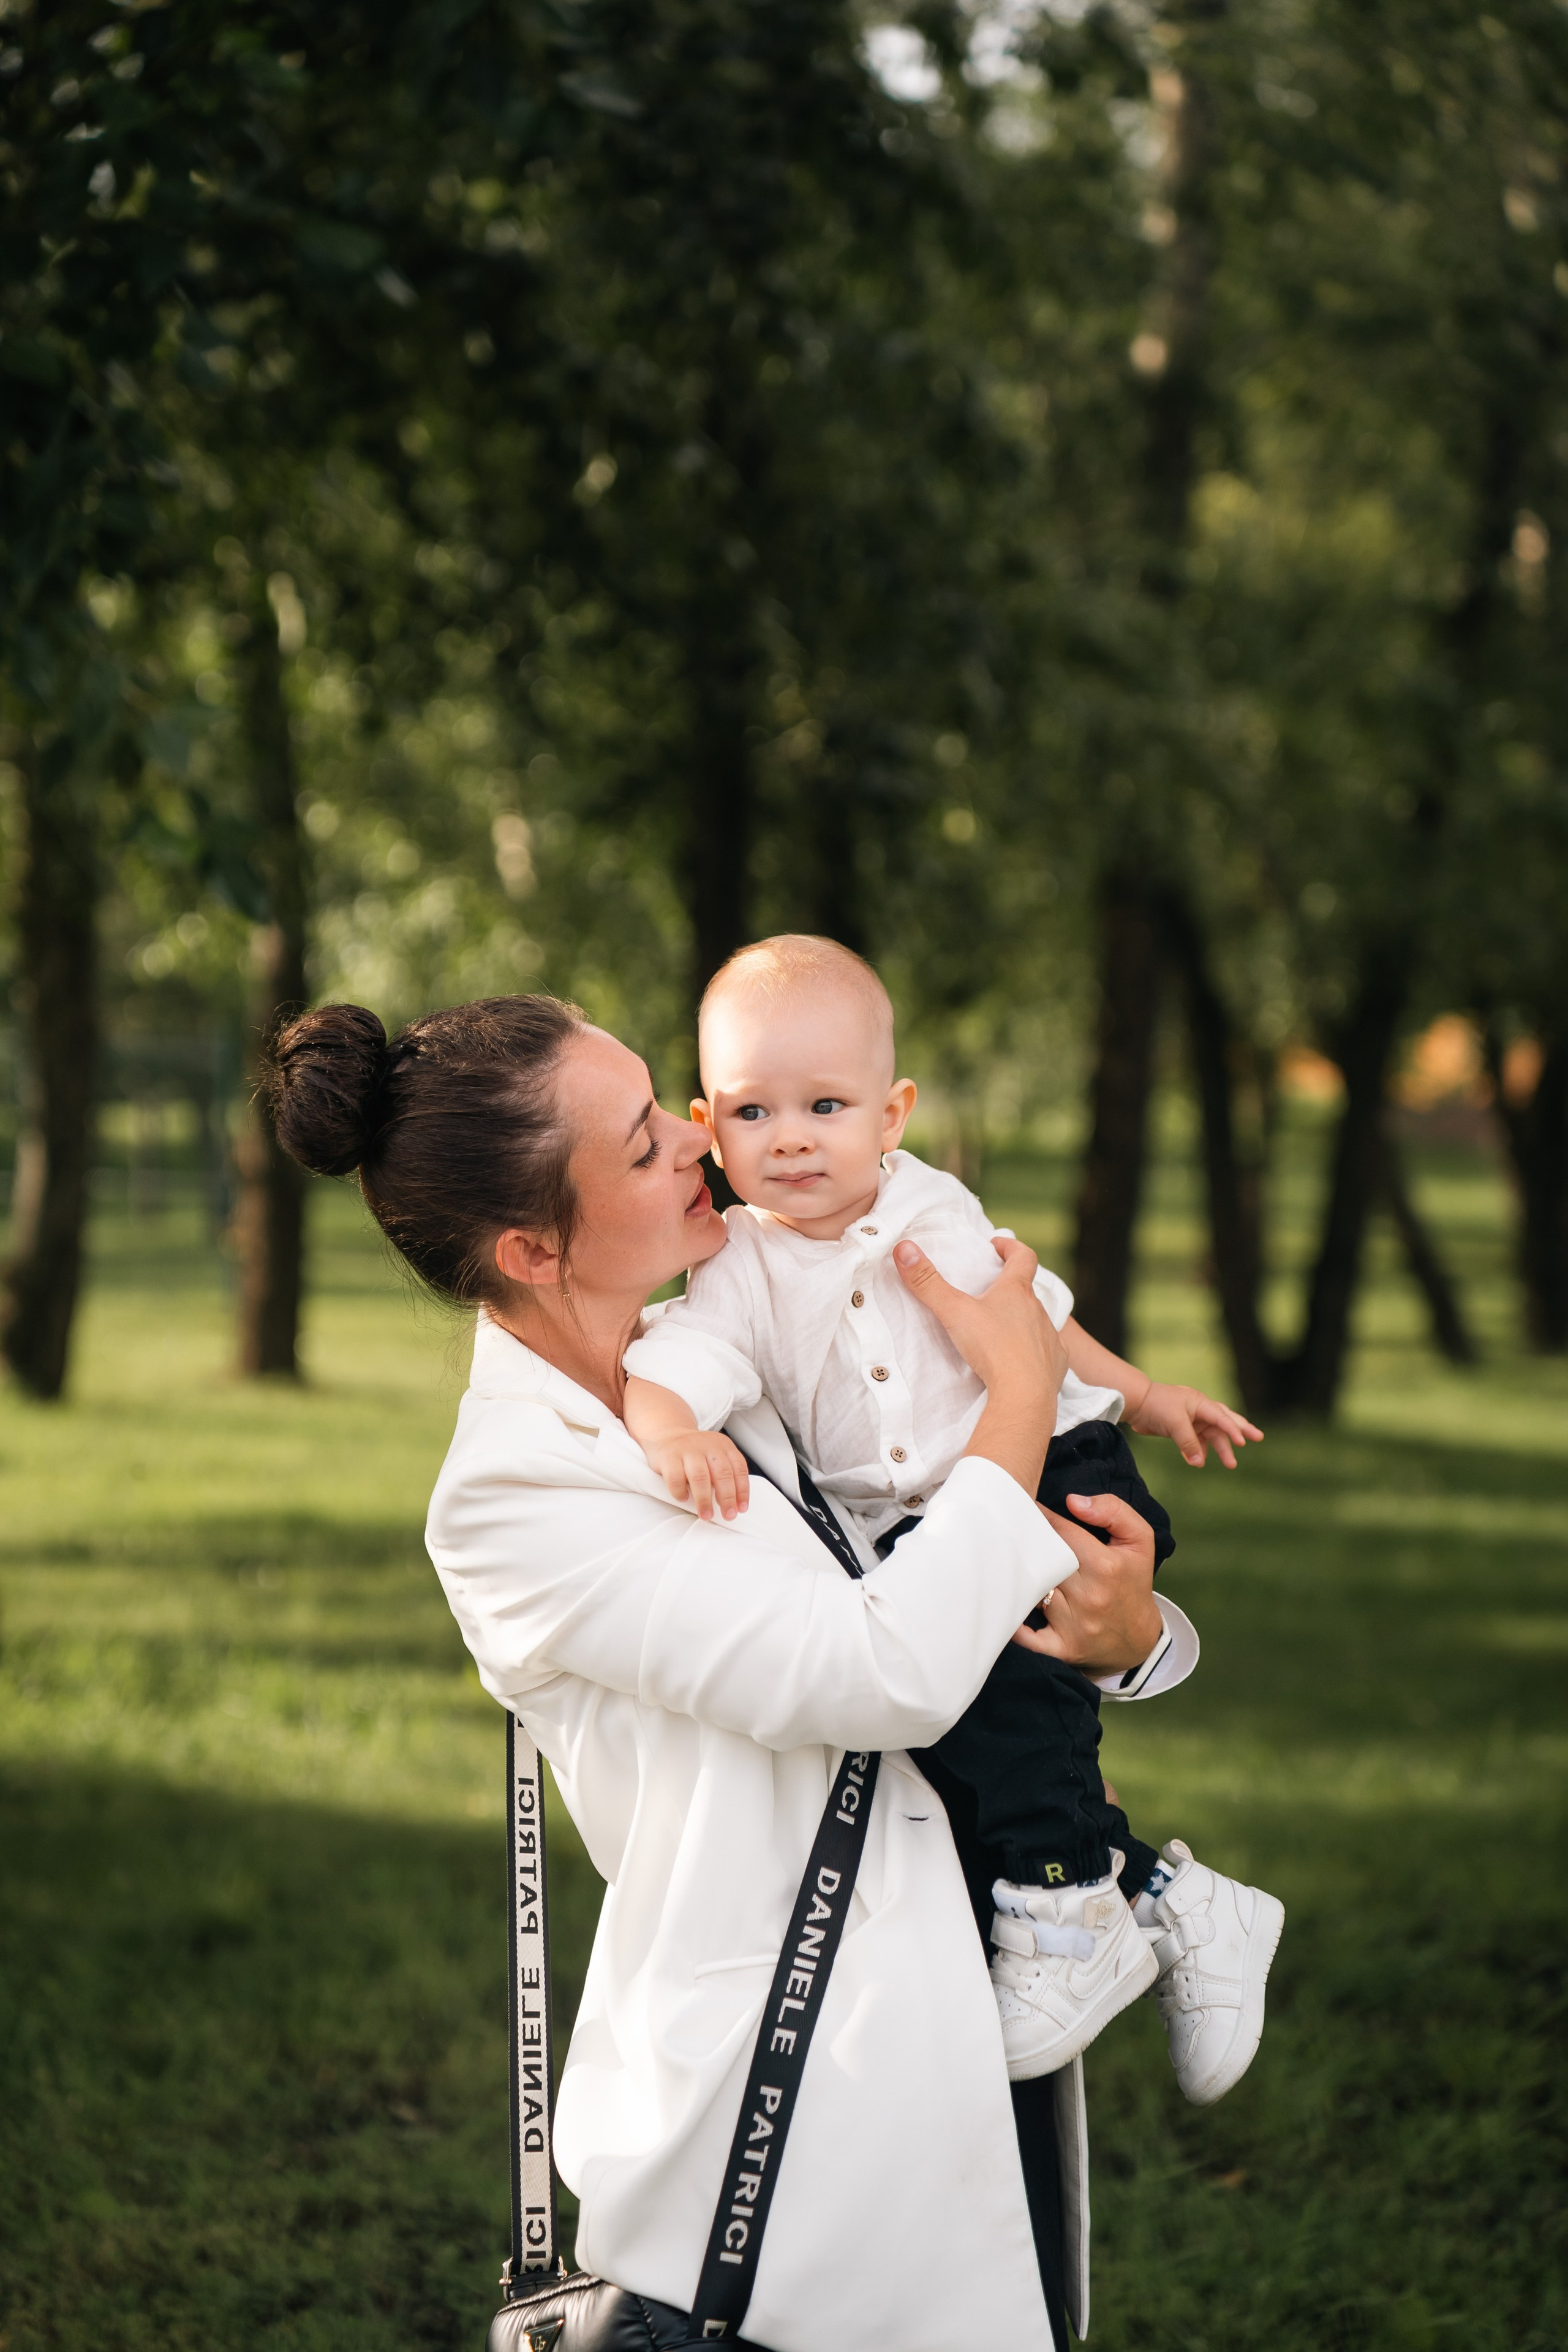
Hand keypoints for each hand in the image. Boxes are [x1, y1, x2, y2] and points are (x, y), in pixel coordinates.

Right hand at [643, 1429, 749, 1521]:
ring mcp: (687, 1449)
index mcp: (723, 1445)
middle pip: (722, 1474)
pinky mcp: (668, 1456)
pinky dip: (680, 1492)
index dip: (742, 1491)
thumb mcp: (715, 1456)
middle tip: (727, 1515)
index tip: (741, 1508)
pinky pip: (675, 1478)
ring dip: (704, 1500)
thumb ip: (724, 1474)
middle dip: (727, 1499)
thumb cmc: (694, 1452)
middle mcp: (707, 1445)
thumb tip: (733, 1503)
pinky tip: (683, 1498)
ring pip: (700, 1477)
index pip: (739, 1469)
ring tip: (706, 1514)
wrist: (667, 1435)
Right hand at [894, 1229, 1066, 1451]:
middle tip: (990, 1292)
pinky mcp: (1057, 1363)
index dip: (1011, 1247)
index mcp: (1017, 1292)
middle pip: (1028, 1292)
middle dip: (1010, 1289)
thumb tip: (903, 1248)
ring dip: (1022, 1321)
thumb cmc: (992, 1349)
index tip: (997, 1245)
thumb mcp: (953, 1312)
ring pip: (1037, 1322)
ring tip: (1001, 1331)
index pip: (1022, 1257)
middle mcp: (1038, 1310)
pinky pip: (1048, 1352)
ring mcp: (1050, 1337)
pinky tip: (1022, 1362)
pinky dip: (1035, 1351)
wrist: (1025, 1396)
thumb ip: (927, 1282)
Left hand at [1012, 1492, 1161, 1675]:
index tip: (1021, 1506)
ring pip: (1030, 1592)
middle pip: (1041, 1561)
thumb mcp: (1140, 1541)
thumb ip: (1114, 1511)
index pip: (1058, 1531)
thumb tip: (1073, 1500)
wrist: (1139, 1639)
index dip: (1037, 1517)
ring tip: (999, 1559)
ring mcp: (1074, 1625)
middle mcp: (1089, 1596)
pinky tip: (1002, 1606)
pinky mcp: (1062, 1648)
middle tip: (1001, 1530)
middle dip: (1021, 1544)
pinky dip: (1014, 1624)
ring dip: (1015, 1576)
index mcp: (1105, 1566)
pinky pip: (1028, 1638)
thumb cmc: (1132, 1581)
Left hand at [1126, 1380, 1262, 1468]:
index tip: (1243, 1442)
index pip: (1222, 1417)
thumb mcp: (1174, 1423)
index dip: (1233, 1429)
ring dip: (1220, 1448)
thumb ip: (1188, 1443)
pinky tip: (1200, 1461)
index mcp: (1200, 1403)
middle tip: (1258, 1438)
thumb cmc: (1156, 1406)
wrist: (1135, 1403)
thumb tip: (1199, 1463)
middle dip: (1241, 1431)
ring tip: (1231, 1464)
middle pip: (1224, 1421)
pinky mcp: (1181, 1428)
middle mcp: (1199, 1410)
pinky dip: (1199, 1451)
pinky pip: (1195, 1442)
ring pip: (1211, 1435)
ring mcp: (1191, 1419)